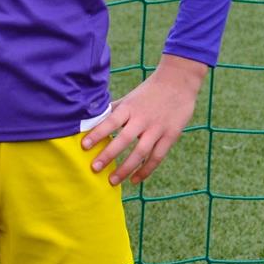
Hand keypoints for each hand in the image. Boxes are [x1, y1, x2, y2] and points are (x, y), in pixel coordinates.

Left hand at [82, 54, 207, 185]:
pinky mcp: (170, 136)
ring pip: (141, 152)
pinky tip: (134, 180)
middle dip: (108, 155)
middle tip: (94, 168)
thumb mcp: (130, 98)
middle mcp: (143, 118)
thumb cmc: (148, 92)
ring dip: (126, 168)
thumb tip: (91, 122)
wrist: (178, 81)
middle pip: (124, 140)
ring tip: (112, 181)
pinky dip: (145, 170)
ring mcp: (158, 128)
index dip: (97, 133)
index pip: (111, 121)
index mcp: (130, 107)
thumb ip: (113, 111)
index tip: (84, 146)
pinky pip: (157, 157)